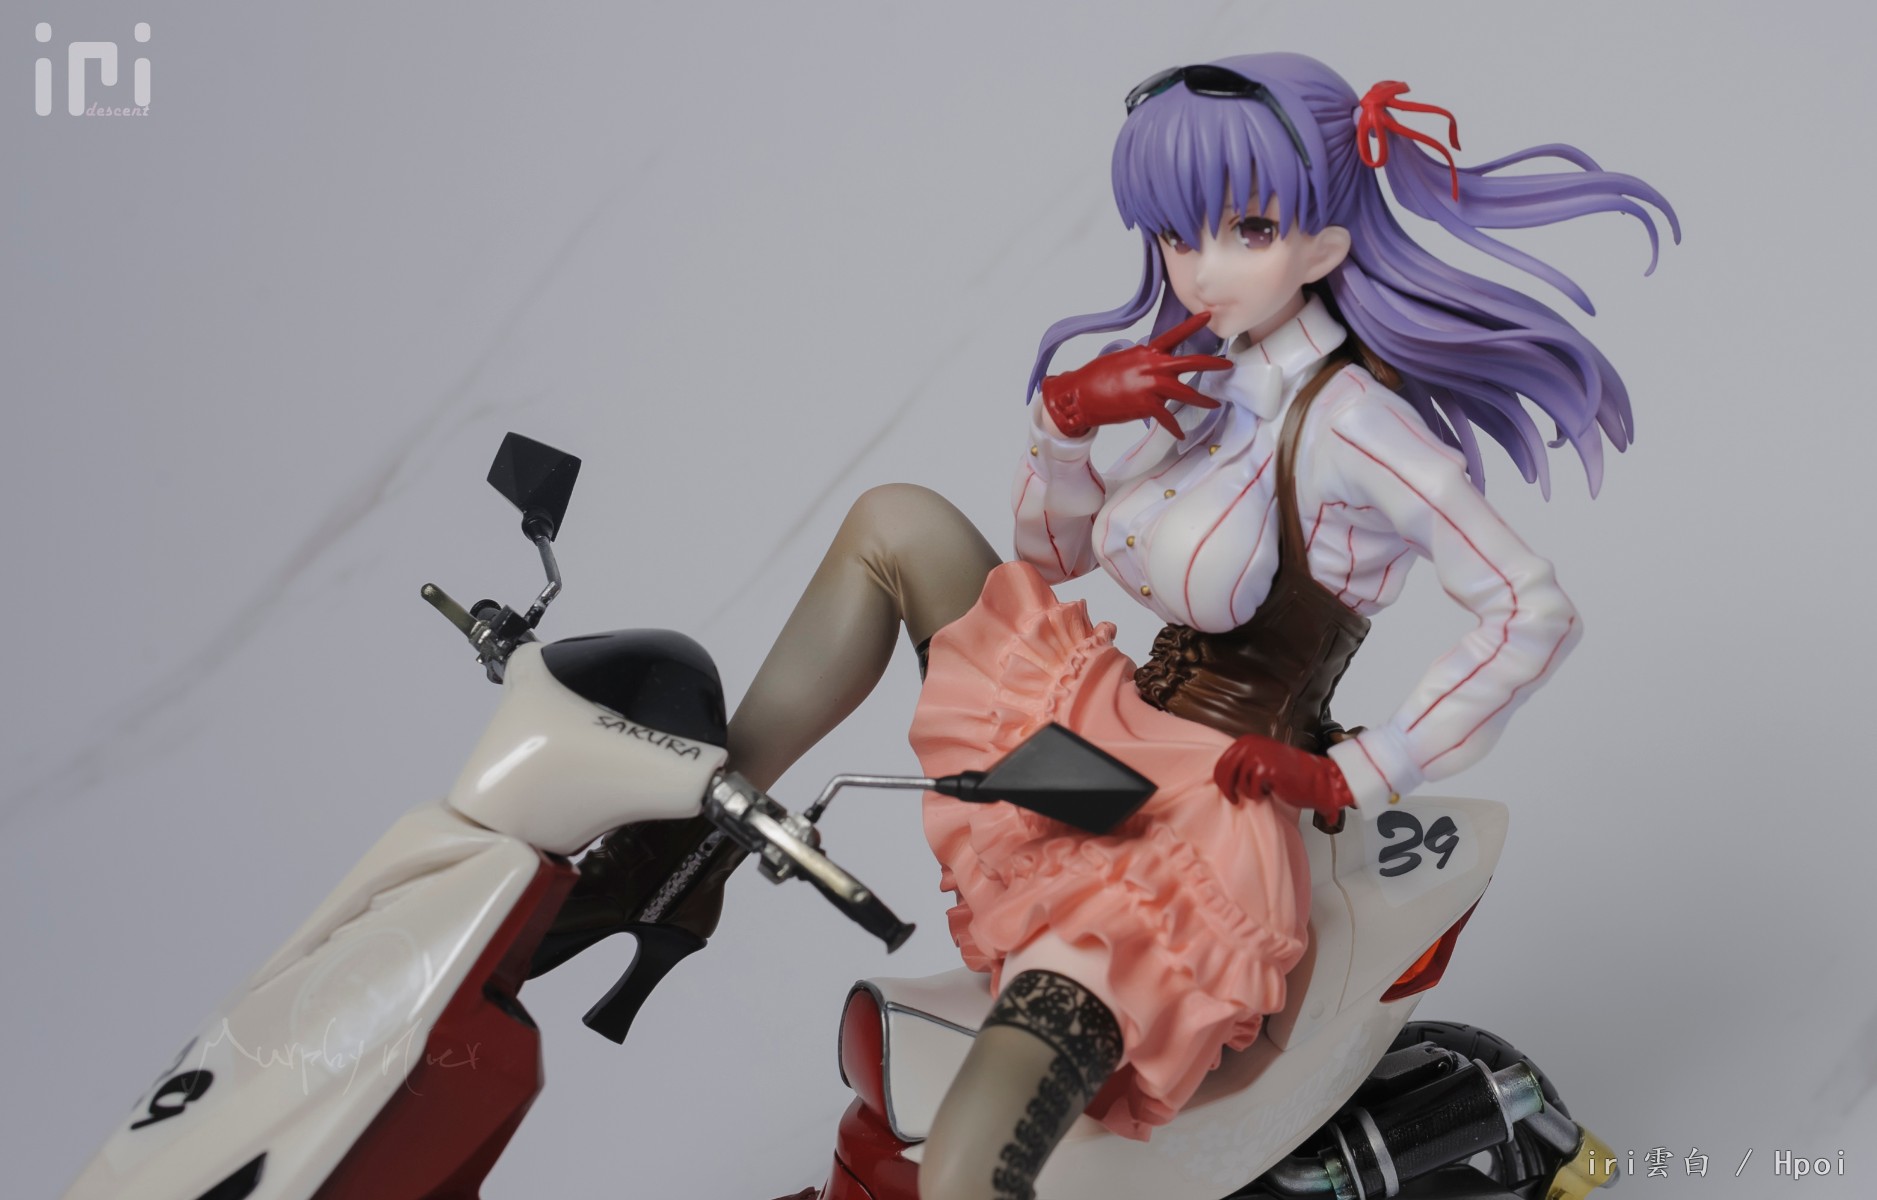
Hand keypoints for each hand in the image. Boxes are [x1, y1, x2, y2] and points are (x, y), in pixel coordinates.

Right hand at [1039, 311, 1230, 438]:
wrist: (1080, 395)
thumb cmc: (1095, 377)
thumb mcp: (1121, 359)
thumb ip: (1141, 360)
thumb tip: (1152, 365)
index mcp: (1146, 352)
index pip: (1174, 335)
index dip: (1192, 325)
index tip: (1208, 316)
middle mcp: (1152, 366)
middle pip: (1190, 363)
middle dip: (1212, 364)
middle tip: (1227, 365)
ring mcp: (1151, 386)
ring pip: (1186, 393)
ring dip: (1203, 400)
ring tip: (1215, 404)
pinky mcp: (1147, 405)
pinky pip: (1168, 418)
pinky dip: (1175, 428)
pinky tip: (1181, 435)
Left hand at [1213, 732, 1355, 822]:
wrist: (1315, 778)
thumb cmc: (1289, 772)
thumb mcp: (1260, 760)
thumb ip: (1242, 762)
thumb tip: (1221, 776)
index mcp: (1248, 740)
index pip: (1221, 763)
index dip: (1222, 781)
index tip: (1228, 792)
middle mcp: (1251, 745)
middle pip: (1224, 772)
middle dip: (1228, 789)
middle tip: (1235, 800)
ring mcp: (1258, 755)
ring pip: (1238, 783)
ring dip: (1250, 792)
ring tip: (1265, 789)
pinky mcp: (1266, 769)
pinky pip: (1251, 790)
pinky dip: (1260, 795)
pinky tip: (1272, 789)